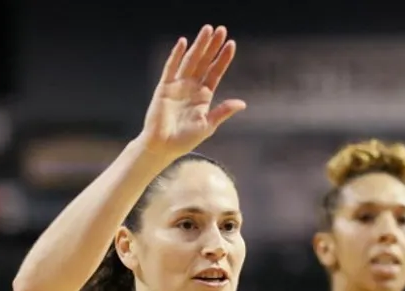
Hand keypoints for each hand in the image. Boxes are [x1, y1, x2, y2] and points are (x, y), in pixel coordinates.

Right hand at [138, 25, 246, 159]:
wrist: (162, 146)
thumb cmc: (184, 140)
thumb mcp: (207, 126)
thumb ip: (222, 112)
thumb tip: (242, 104)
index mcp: (203, 96)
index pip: (215, 73)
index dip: (223, 59)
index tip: (231, 44)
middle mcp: (191, 88)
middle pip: (204, 62)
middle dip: (212, 46)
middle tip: (221, 29)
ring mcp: (177, 86)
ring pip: (190, 61)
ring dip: (198, 46)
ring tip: (206, 30)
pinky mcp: (164, 88)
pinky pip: (171, 68)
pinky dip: (176, 55)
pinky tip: (183, 42)